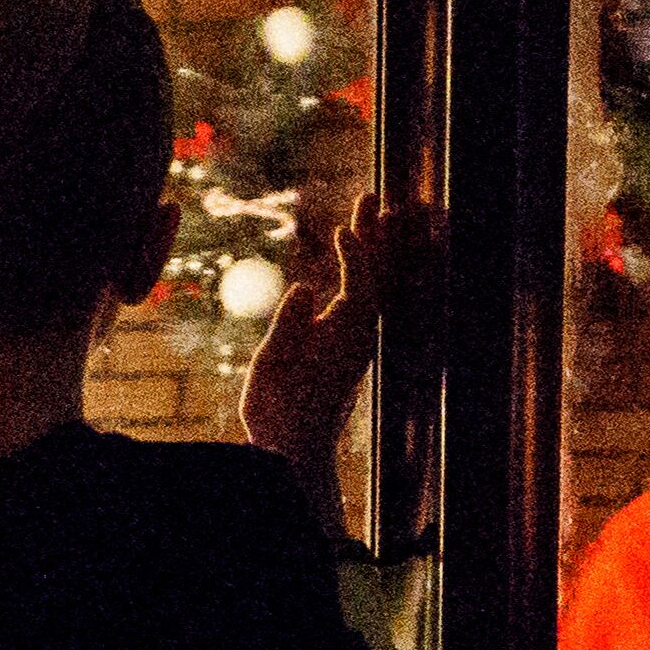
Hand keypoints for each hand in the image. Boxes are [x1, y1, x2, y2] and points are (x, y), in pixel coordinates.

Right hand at [244, 196, 435, 474]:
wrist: (294, 452)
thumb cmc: (279, 408)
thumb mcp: (274, 364)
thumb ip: (290, 324)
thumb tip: (304, 287)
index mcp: (345, 335)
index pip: (359, 283)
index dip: (354, 253)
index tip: (345, 228)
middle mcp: (360, 335)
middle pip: (374, 275)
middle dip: (373, 236)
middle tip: (372, 197)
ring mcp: (357, 343)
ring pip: (373, 286)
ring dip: (374, 250)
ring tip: (375, 217)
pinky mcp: (349, 352)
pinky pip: (365, 301)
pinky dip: (365, 274)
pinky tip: (355, 264)